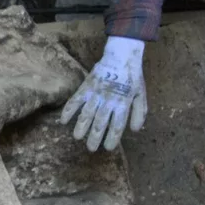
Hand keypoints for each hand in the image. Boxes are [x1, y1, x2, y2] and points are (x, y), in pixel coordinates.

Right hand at [60, 36, 146, 151]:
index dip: (112, 138)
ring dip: (81, 127)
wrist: (121, 56)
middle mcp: (108, 101)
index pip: (116, 126)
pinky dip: (68, 111)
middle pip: (100, 124)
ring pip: (86, 115)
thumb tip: (134, 130)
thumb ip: (139, 113)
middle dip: (95, 138)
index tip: (108, 147)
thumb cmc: (132, 77)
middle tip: (91, 148)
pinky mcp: (86, 87)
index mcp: (122, 104)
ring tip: (77, 137)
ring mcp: (95, 94)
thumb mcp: (141, 95)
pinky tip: (63, 120)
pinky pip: (75, 101)